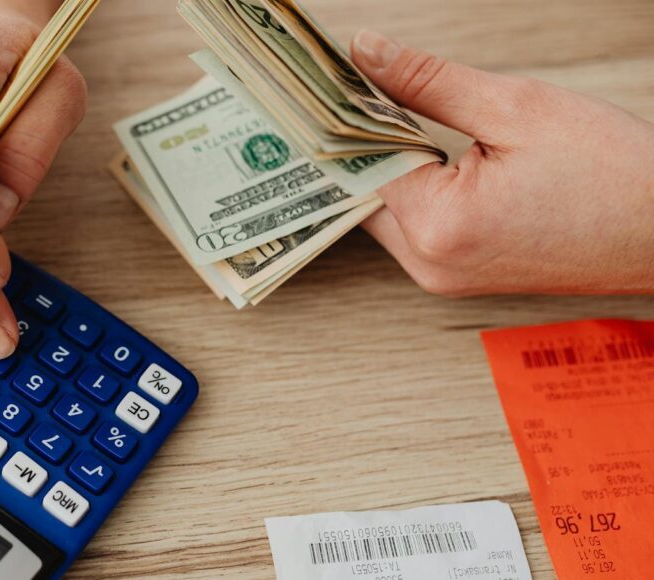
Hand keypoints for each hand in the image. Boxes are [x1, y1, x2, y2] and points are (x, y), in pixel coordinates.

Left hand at [350, 29, 653, 295]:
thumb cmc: (612, 172)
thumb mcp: (516, 107)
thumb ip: (427, 81)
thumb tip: (365, 53)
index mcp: (438, 227)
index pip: (360, 161)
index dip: (347, 114)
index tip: (334, 78)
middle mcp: (429, 264)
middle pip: (363, 191)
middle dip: (363, 138)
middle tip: (357, 85)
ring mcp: (442, 276)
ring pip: (385, 208)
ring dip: (389, 161)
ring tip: (396, 110)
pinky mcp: (458, 275)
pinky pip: (413, 225)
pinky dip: (414, 186)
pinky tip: (425, 149)